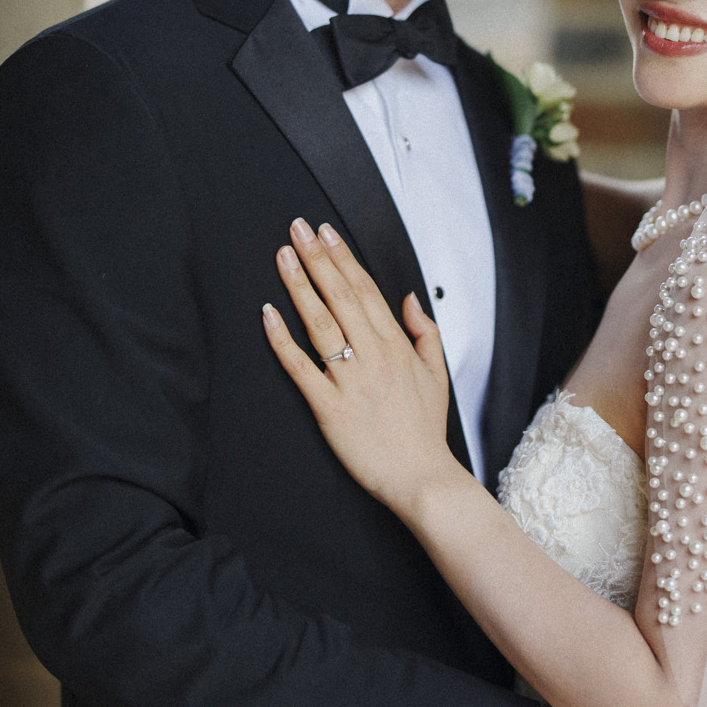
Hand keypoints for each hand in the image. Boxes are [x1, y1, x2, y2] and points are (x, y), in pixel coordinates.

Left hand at [263, 219, 465, 514]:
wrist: (421, 478)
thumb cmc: (424, 431)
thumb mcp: (437, 374)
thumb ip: (424, 332)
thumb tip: (409, 299)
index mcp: (396, 346)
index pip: (365, 290)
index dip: (343, 259)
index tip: (326, 233)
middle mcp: (373, 356)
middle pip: (340, 296)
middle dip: (316, 258)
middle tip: (297, 228)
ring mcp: (350, 381)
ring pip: (320, 323)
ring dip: (299, 285)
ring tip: (283, 256)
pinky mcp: (329, 408)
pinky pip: (300, 367)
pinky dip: (282, 340)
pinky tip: (268, 314)